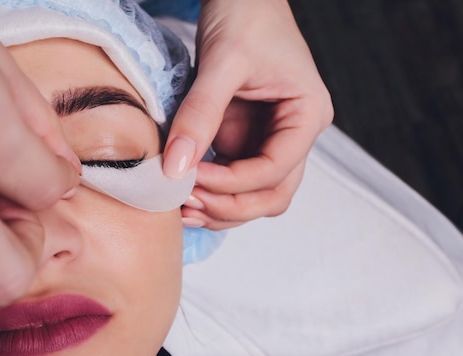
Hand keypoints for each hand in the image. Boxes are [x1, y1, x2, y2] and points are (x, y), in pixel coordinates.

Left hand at [163, 0, 332, 229]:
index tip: (191, 178)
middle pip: (272, 194)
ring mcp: (269, 139)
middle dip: (230, 206)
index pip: (276, 169)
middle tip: (188, 203)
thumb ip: (200, 113)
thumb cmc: (246, 15)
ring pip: (253, 195)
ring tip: (181, 205)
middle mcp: (294, 134)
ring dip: (220, 207)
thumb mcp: (222, 62)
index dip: (233, 183)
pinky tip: (183, 193)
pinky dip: (210, 191)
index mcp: (307, 115)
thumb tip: (176, 166)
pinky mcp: (245, 139)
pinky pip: (231, 178)